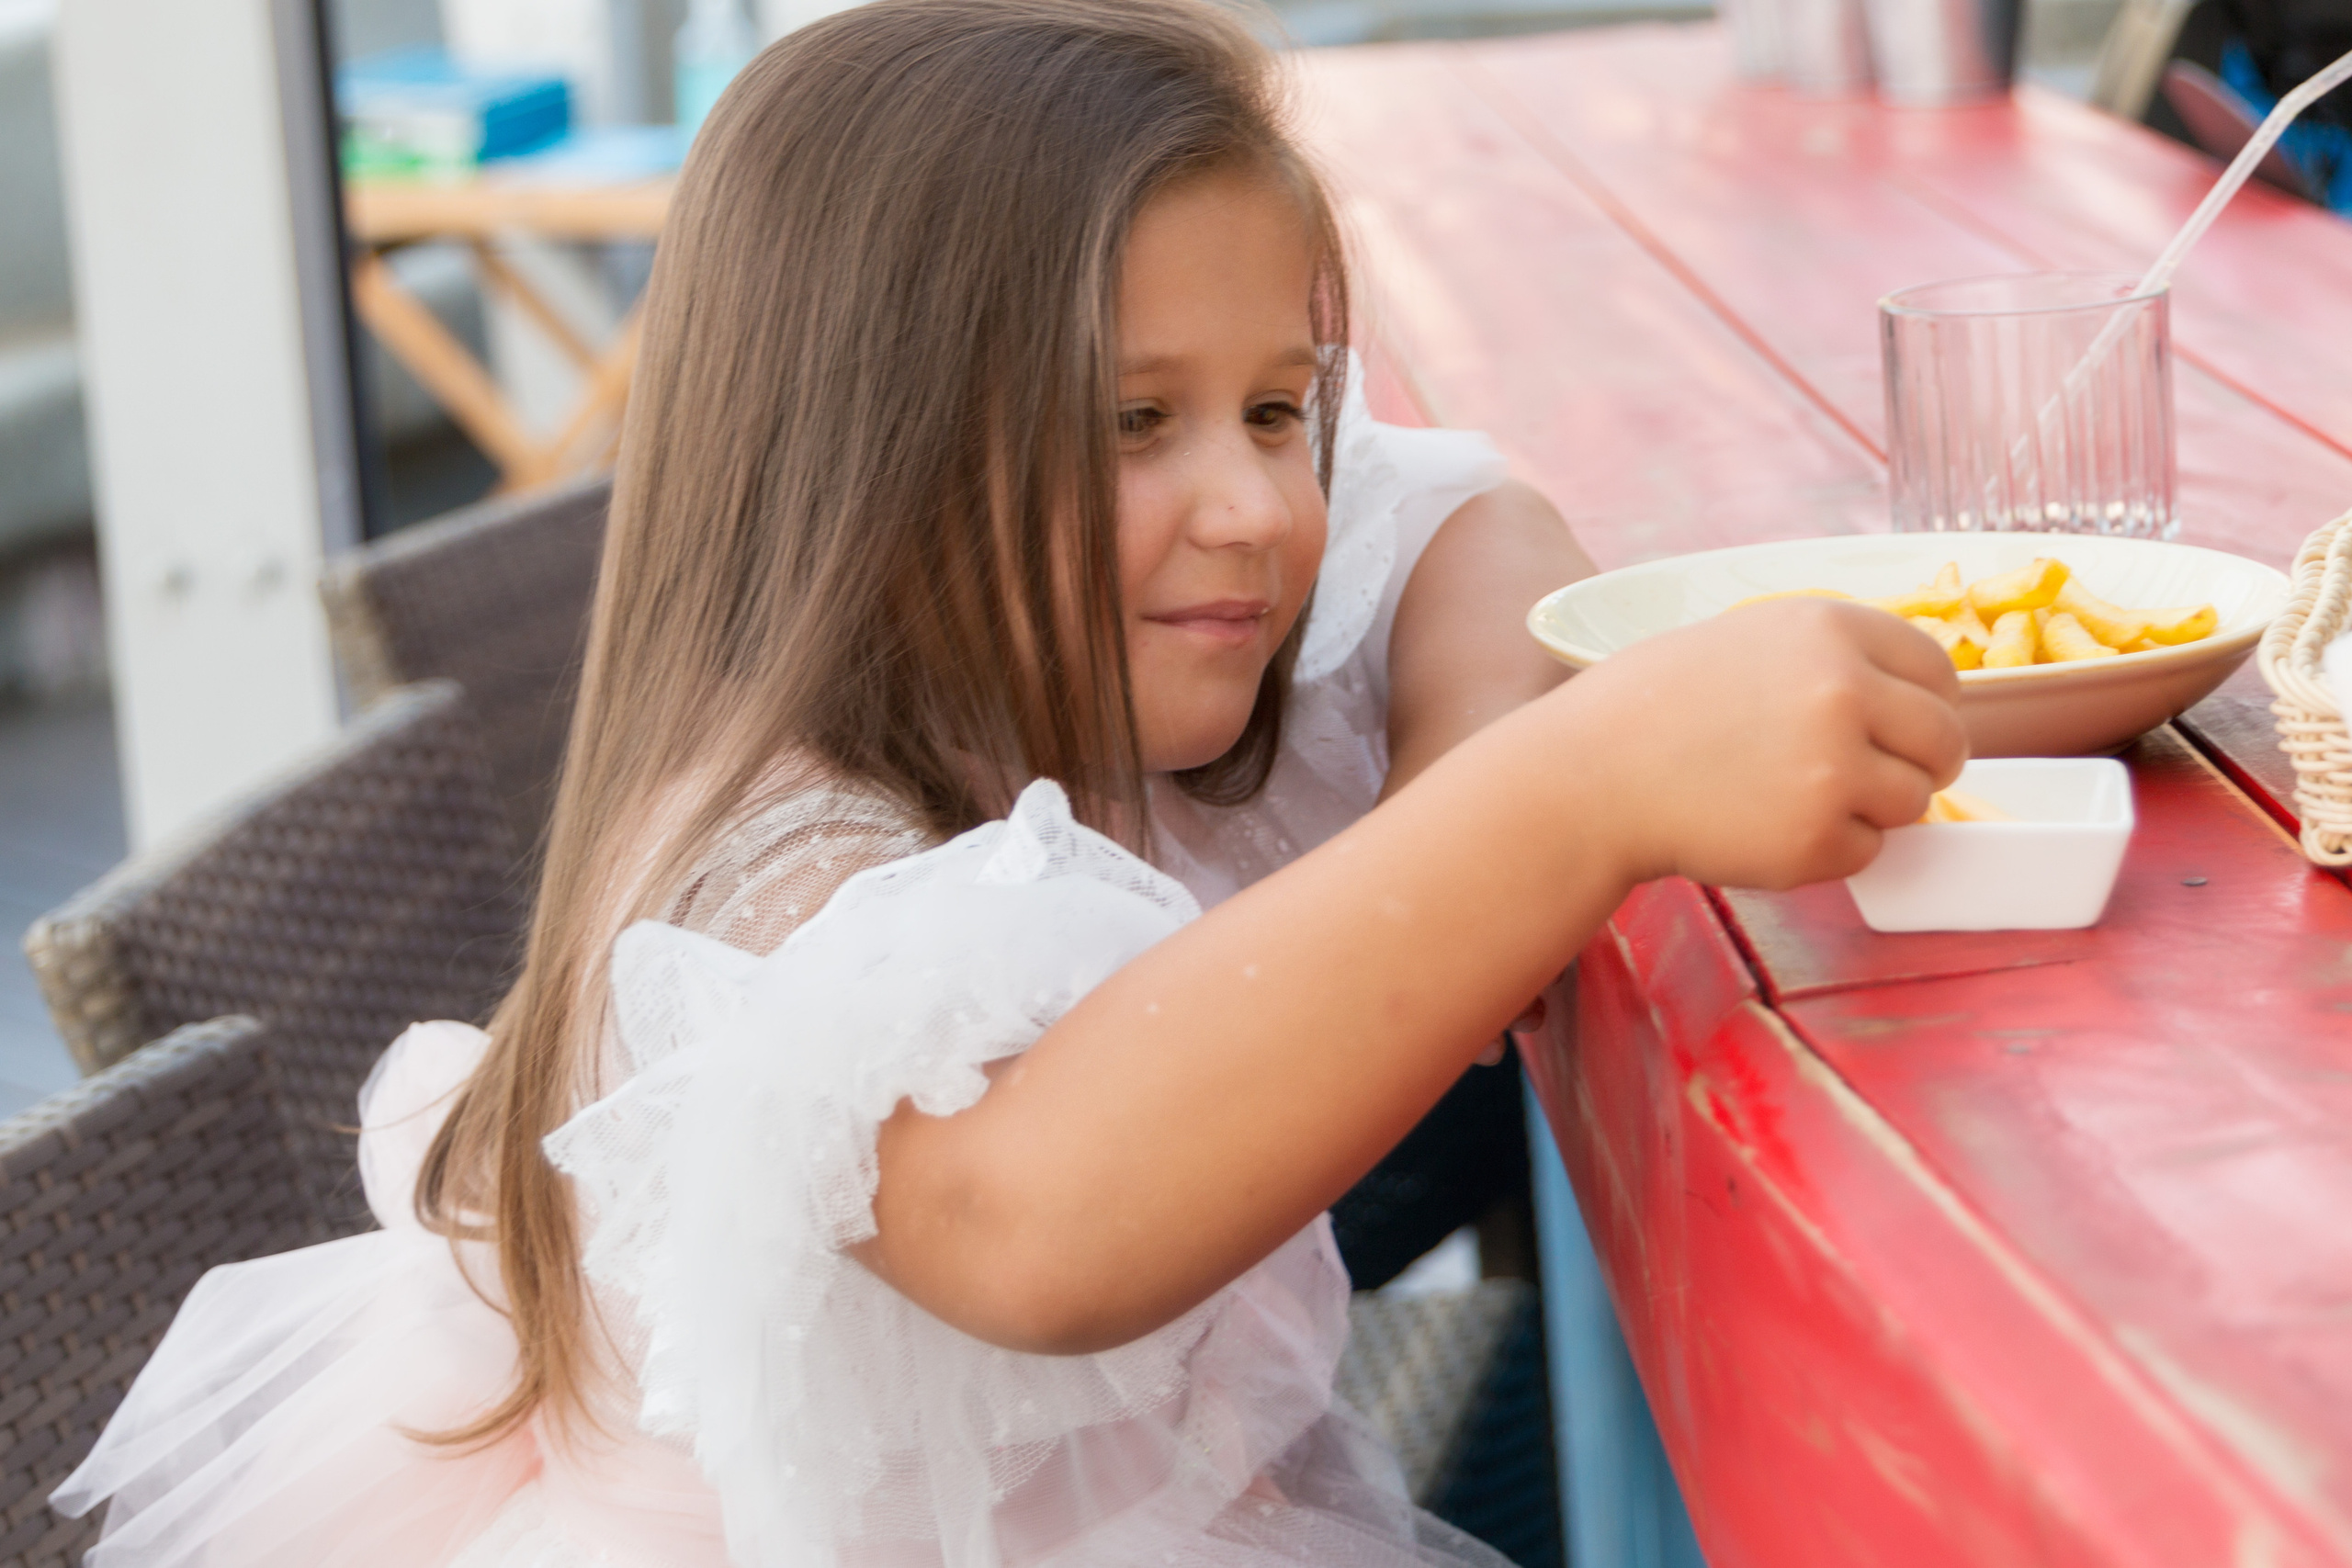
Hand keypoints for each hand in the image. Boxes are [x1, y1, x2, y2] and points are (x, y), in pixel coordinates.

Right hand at [1555, 599, 1965, 890]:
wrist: (1588, 776)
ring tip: (1794, 799)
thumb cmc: (1653, 708)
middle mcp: (1844, 690)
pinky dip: (1827, 851)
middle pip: (1945, 740)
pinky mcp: (1818, 838)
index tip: (1906, 727)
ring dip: (1869, 809)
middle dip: (1920, 764)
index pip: (1939, 670)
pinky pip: (1867, 852)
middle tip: (1869, 777)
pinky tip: (1766, 828)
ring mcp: (1835, 767)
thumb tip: (1907, 699)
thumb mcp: (1748, 639)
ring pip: (1913, 802)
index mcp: (1830, 628)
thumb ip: (1831, 657)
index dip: (1928, 705)